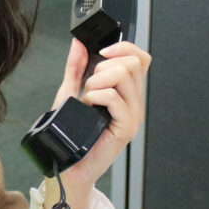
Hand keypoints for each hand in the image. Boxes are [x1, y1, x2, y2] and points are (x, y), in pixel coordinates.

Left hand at [43, 38, 150, 208]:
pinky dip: (96, 96)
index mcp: (126, 92)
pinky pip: (114, 98)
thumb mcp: (70, 92)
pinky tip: (88, 107)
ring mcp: (133, 115)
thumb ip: (76, 67)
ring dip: (97, 81)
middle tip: (89, 85)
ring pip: (123, 76)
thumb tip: (79, 44)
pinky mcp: (126, 128)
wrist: (68, 164)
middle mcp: (134, 102)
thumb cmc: (71, 133)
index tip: (102, 51)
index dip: (124, 47)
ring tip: (88, 98)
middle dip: (104, 66)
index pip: (140, 58)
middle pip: (133, 63)